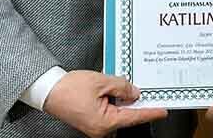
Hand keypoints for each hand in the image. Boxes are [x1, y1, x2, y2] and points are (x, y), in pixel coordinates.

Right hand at [43, 70, 166, 136]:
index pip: (134, 117)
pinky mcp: (93, 121)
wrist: (49, 91)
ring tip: (128, 86)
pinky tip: (117, 89)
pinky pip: (110, 111)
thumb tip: (135, 92)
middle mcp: (102, 129)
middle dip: (136, 102)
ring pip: (119, 112)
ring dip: (124, 100)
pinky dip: (115, 101)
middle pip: (127, 115)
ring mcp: (97, 127)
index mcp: (105, 122)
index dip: (150, 112)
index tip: (163, 110)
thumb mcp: (101, 82)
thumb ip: (121, 86)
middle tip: (149, 90)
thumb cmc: (70, 88)